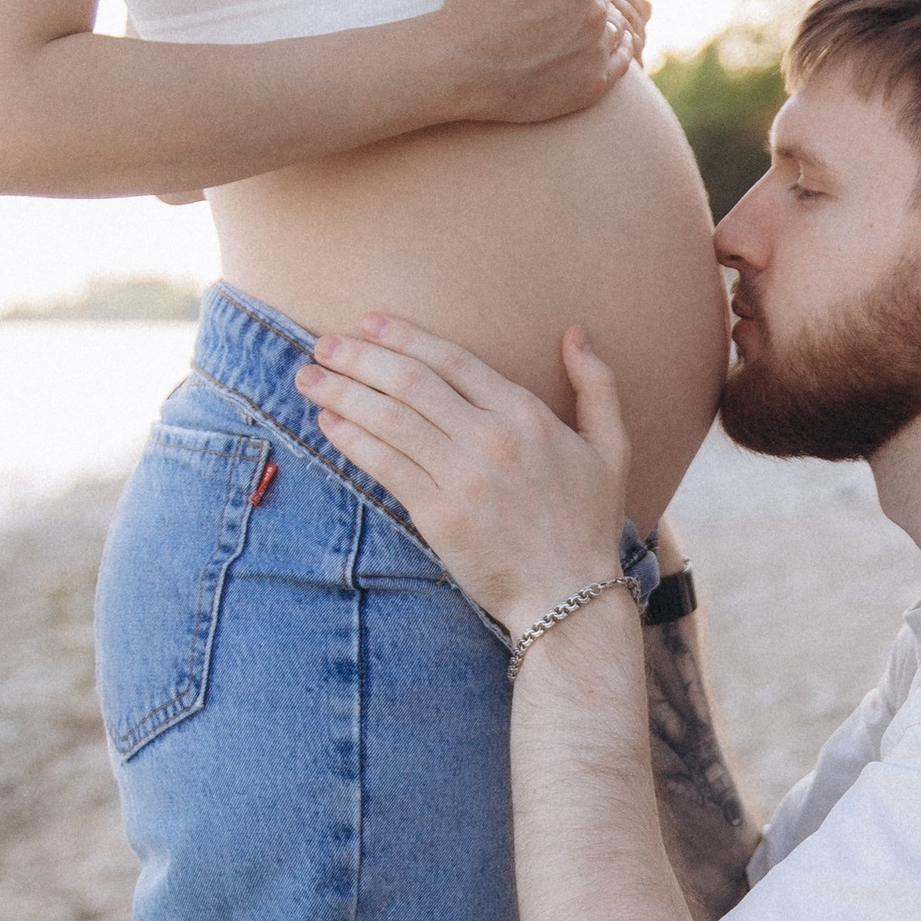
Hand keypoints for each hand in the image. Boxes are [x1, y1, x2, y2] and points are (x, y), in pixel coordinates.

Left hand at [296, 318, 630, 632]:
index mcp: (527, 415)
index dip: (405, 336)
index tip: (369, 323)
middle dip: (360, 356)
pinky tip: (327, 424)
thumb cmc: (588, 524)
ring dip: (342, 392)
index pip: (453, 360)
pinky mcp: (438, 515)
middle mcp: (492, 438)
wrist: (570, 597)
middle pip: (411, 381)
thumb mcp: (612, 448)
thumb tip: (575, 333)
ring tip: (308, 377)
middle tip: (323, 342)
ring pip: (389, 419)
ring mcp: (463, 477)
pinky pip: (384, 465)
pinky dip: (351, 440)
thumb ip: (597, 386)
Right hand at [439, 0, 640, 124]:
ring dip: (601, 23)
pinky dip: (617, 51)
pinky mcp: (593, 84)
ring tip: (579, 27)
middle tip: (557, 5)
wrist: (461, 66)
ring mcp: (597, 51)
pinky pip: (621, 63)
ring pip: (613, 27)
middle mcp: (596, 13)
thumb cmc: (477, 7)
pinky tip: (610, 46)